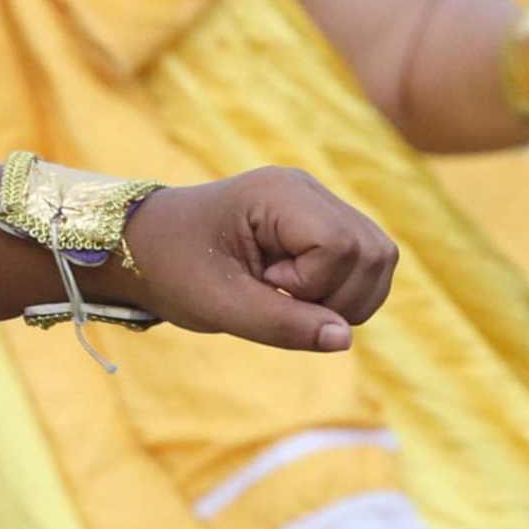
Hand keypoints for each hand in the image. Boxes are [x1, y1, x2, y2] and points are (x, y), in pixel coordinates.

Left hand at [115, 168, 396, 351]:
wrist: (148, 246)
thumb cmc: (174, 268)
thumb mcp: (218, 304)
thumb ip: (281, 324)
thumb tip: (345, 339)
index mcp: (279, 193)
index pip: (339, 246)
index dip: (311, 284)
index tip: (263, 284)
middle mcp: (309, 189)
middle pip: (372, 252)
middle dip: (335, 295)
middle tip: (274, 294)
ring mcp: (321, 203)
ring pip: (379, 258)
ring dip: (345, 297)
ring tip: (285, 295)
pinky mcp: (326, 224)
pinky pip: (368, 262)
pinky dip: (345, 292)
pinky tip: (297, 293)